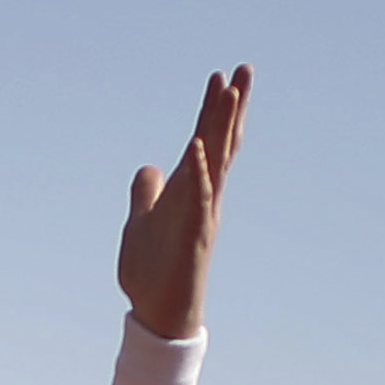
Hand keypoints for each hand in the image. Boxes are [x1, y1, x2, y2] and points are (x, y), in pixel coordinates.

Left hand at [116, 66, 252, 340]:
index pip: (205, 141)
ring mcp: (201, 214)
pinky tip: (199, 145)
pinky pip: (198, 197)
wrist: (156, 315)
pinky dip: (198, 171)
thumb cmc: (151, 273)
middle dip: (230, 107)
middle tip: (245, 69)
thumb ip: (146, 194)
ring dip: (222, 127)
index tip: (220, 76)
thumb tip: (149, 168)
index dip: (211, 110)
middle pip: (221, 142)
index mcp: (189, 191)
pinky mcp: (194, 234)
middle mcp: (202, 198)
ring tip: (232, 91)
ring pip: (217, 162)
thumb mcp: (140, 223)